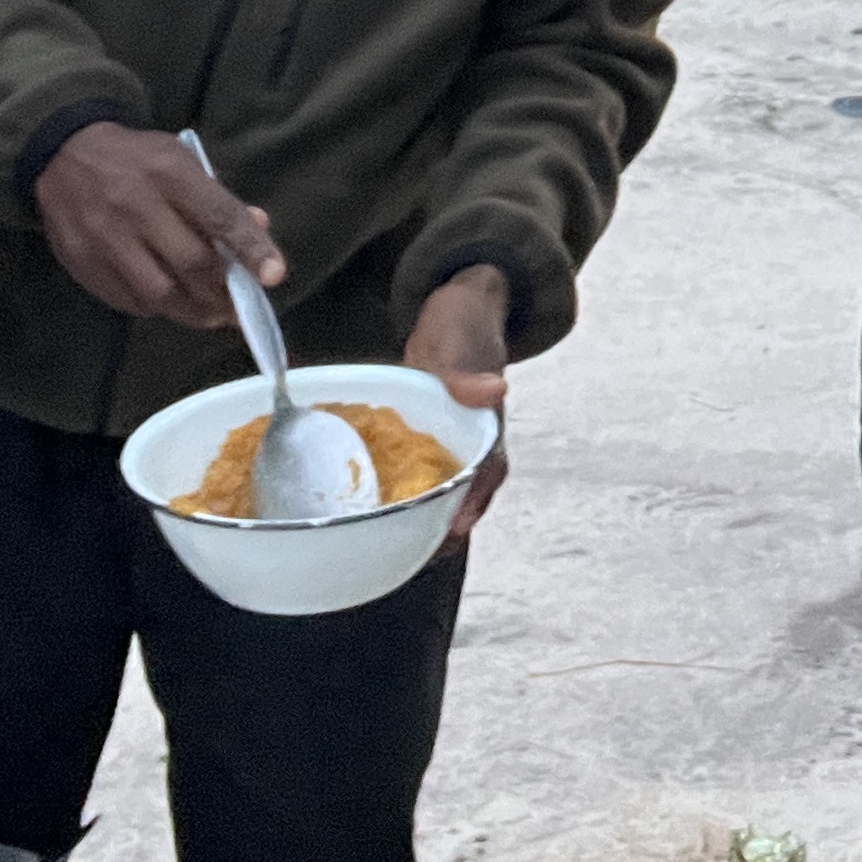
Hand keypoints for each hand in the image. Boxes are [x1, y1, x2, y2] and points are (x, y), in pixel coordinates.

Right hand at [35, 123, 280, 331]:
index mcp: (169, 173)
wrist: (64, 155)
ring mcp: (106, 239)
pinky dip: (156, 309)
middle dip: (223, 292)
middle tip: (239, 307)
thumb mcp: (181, 160)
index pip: (220, 216)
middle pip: (192, 263)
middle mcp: (136, 206)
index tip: (274, 275)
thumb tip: (259, 229)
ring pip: (160, 293)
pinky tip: (169, 303)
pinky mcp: (83, 263)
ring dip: (194, 312)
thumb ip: (218, 198)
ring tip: (211, 315)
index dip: (251, 249)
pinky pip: (128, 300)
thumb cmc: (136, 159)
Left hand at [403, 265, 512, 541]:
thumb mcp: (462, 339)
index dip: (468, 509)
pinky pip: (412, 474)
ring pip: (437, 491)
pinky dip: (394, 490)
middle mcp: (470, 444)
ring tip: (382, 546)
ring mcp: (448, 444)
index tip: (451, 533)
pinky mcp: (424, 441)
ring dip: (416, 515)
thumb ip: (468, 371)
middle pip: (461, 497)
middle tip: (405, 555)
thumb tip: (496, 392)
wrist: (460, 305)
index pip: (485, 478)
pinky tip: (366, 504)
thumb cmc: (462, 322)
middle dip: (437, 526)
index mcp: (485, 427)